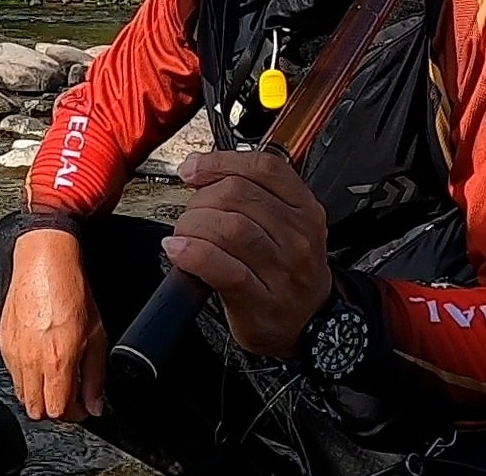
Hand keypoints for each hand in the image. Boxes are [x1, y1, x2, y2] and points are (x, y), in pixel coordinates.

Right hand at [0, 229, 105, 421]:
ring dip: (40, 394)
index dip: (74, 414)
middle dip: (55, 409)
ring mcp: (13, 353)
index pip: (58, 411)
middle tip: (70, 396)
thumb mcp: (96, 336)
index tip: (83, 407)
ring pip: (22, 395)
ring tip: (56, 377)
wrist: (43, 263)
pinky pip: (12, 374)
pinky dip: (27, 376)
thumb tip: (94, 404)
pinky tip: (41, 360)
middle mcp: (30, 361)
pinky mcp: (2, 343)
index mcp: (57, 361)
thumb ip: (95, 377)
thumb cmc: (70, 291)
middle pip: (36, 411)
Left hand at [162, 150, 331, 358]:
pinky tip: (178, 251)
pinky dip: (191, 253)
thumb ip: (251, 192)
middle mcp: (298, 237)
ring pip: (228, 227)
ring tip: (184, 235)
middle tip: (190, 215)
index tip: (193, 170)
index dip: (220, 162)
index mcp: (305, 209)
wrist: (307, 323)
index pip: (264, 168)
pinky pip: (219, 266)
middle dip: (201, 199)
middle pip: (239, 194)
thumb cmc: (286, 269)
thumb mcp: (284, 224)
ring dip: (193, 225)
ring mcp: (282, 270)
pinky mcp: (260, 300)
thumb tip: (199, 169)